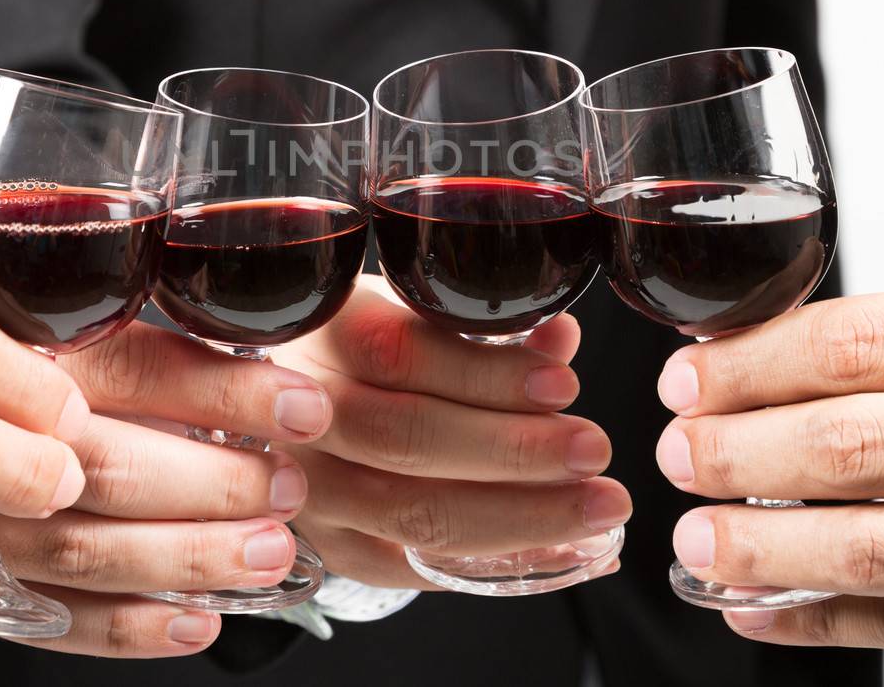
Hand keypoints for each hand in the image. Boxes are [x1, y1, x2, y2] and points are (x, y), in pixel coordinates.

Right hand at [0, 319, 334, 656]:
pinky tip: (201, 620)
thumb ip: (170, 363)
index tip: (304, 410)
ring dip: (192, 557)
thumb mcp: (99, 350)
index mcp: (39, 359)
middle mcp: (5, 437)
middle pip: (114, 465)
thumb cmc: (43, 397)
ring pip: (89, 549)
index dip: (231, 394)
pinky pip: (64, 619)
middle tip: (287, 490)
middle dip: (217, 486)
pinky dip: (140, 629)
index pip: (141, 369)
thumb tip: (282, 392)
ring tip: (267, 553)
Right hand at [271, 276, 629, 588]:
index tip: (562, 383)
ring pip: (413, 513)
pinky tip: (560, 549)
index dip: (484, 373)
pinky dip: (494, 562)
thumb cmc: (363, 351)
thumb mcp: (408, 314)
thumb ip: (477, 328)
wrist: (287, 411)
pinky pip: (415, 569)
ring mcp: (309, 490)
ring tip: (596, 506)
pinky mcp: (333, 547)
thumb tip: (557, 340)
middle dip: (513, 450)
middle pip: (406, 438)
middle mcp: (298, 415)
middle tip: (593, 450)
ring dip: (519, 515)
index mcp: (322, 334)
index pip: (400, 353)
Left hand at [654, 273, 883, 685]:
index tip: (688, 382)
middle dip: (735, 452)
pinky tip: (756, 608)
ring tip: (698, 536)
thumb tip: (756, 364)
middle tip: (679, 454)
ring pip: (874, 547)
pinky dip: (815, 620)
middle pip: (849, 444)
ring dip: (761, 547)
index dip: (748, 367)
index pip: (854, 344)